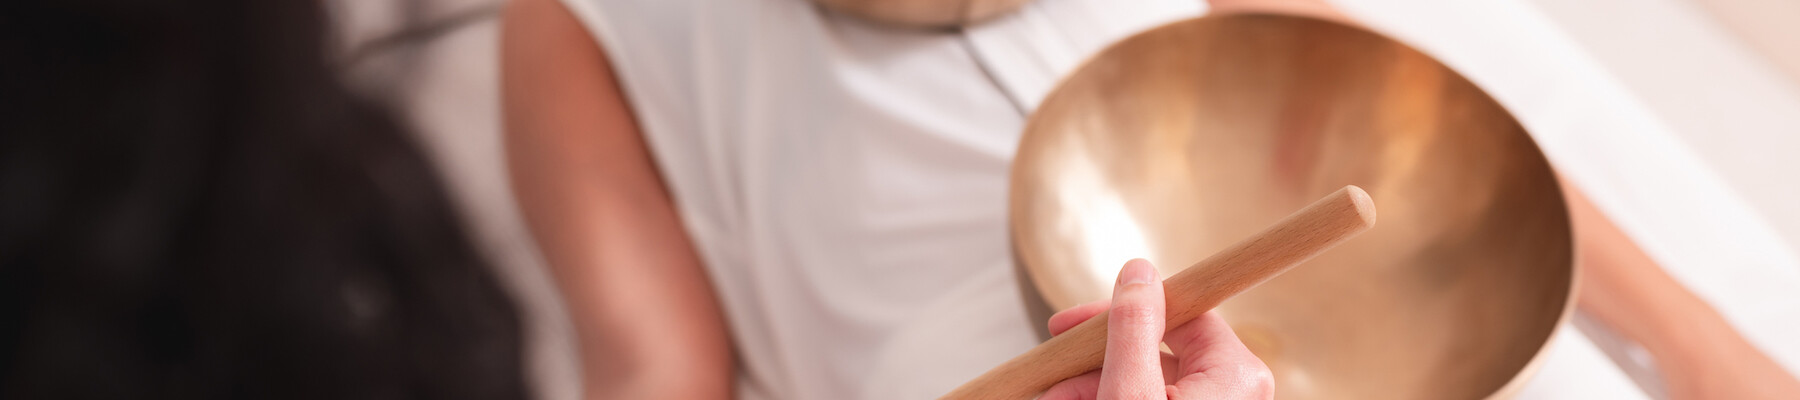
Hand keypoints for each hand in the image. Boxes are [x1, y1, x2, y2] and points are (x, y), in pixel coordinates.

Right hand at [1041, 259, 1273, 399]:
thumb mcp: (1131, 392)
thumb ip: (1133, 328)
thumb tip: (1139, 270)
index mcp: (1236, 373)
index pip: (1180, 310)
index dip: (1122, 310)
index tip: (1075, 319)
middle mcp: (1232, 388)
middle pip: (1154, 346)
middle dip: (1095, 358)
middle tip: (1055, 366)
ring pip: (1146, 376)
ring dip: (1092, 383)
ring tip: (1052, 396)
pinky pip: (1150, 396)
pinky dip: (1110, 396)